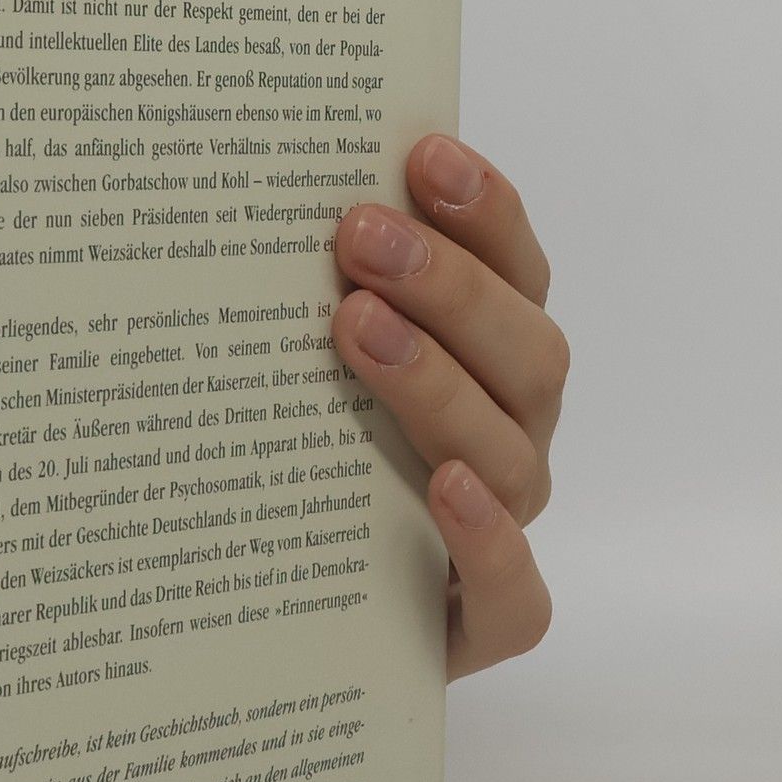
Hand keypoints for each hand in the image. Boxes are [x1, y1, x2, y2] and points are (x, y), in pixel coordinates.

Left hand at [330, 135, 565, 678]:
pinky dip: (489, 537)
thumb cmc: (298, 471)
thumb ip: (317, 299)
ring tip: (357, 329)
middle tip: (358, 236)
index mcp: (487, 365)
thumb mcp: (302, 375)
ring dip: (438, 380)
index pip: (515, 273)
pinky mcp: (481, 627)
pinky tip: (445, 487)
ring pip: (509, 451)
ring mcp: (502, 531)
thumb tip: (258, 195)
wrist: (286, 623)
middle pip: (523, 351)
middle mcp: (508, 438)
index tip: (422, 154)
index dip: (485, 212)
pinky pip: (515, 592)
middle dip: (447, 284)